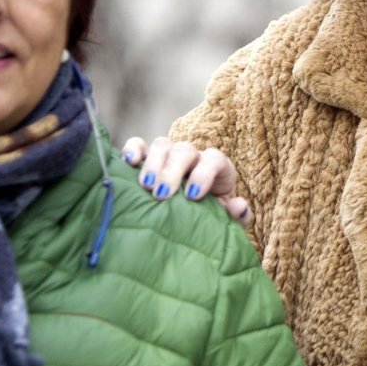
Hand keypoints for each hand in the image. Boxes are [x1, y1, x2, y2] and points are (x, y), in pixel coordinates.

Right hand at [121, 136, 252, 228]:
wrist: (195, 219)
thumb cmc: (212, 217)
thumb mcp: (228, 220)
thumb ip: (238, 216)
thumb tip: (238, 206)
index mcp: (217, 168)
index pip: (213, 159)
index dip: (203, 174)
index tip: (193, 196)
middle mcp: (194, 157)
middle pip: (184, 150)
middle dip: (173, 171)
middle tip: (162, 194)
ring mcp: (170, 156)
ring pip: (162, 145)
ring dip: (153, 163)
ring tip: (145, 186)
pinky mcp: (148, 160)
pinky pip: (139, 145)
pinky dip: (133, 149)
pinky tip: (128, 162)